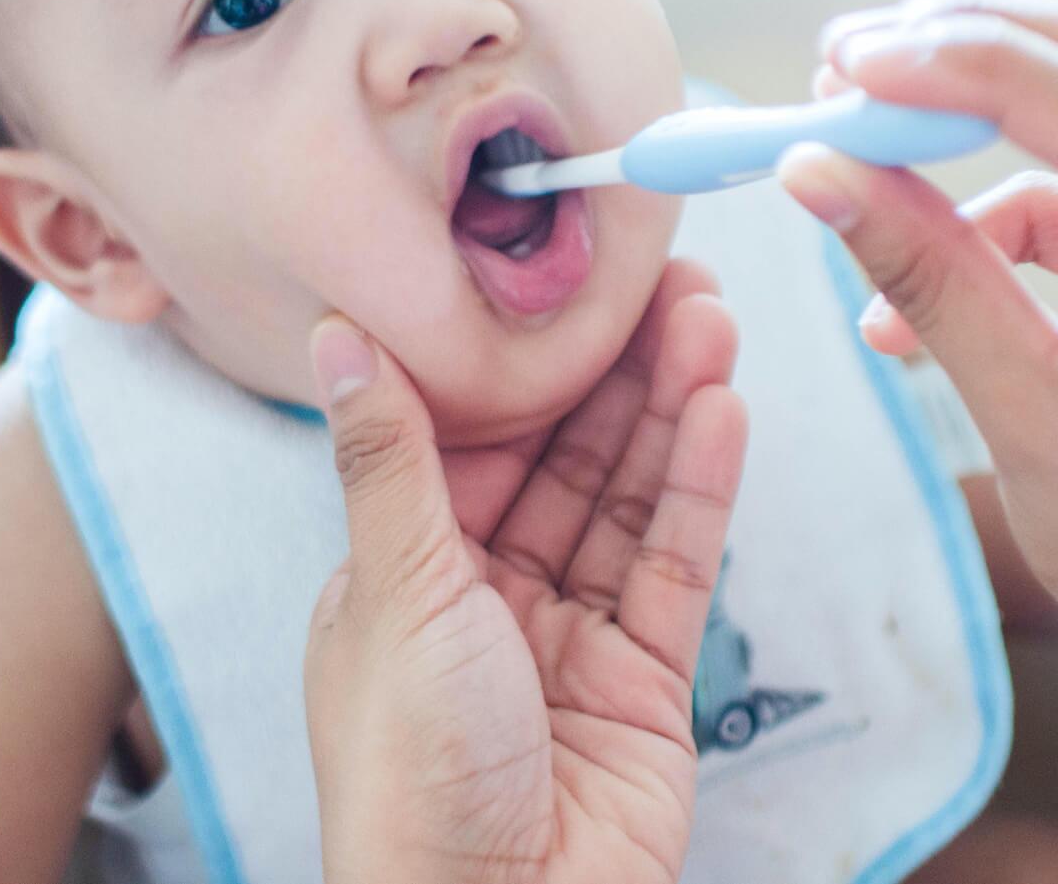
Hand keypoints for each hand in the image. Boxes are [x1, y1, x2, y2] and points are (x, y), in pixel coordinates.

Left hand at [304, 262, 747, 883]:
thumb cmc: (412, 776)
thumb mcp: (396, 591)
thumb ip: (390, 457)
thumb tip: (333, 333)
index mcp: (404, 578)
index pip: (474, 443)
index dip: (526, 365)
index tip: (570, 284)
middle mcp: (485, 602)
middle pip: (563, 463)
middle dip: (614, 375)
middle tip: (671, 281)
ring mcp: (569, 643)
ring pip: (625, 505)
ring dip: (667, 414)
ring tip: (712, 320)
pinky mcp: (642, 687)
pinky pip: (674, 570)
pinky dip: (699, 491)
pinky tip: (724, 413)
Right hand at [777, 0, 1057, 681]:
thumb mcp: (1030, 414)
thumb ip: (930, 282)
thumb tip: (823, 174)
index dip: (964, 67)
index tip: (848, 69)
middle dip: (968, 51)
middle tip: (844, 61)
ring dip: (966, 132)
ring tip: (855, 161)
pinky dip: (980, 223)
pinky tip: (901, 312)